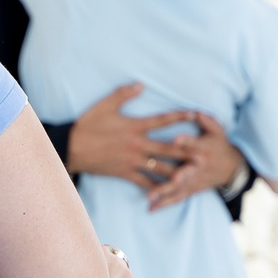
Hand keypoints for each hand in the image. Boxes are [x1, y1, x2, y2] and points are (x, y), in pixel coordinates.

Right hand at [65, 85, 196, 189]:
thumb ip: (123, 94)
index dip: (181, 117)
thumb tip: (140, 85)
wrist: (71, 147)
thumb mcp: (105, 105)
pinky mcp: (125, 173)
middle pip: (169, 148)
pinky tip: (167, 193)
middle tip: (206, 155)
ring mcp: (132, 160)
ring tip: (193, 176)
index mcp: (135, 126)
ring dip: (178, 172)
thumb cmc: (88, 125)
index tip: (196, 115)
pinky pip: (144, 182)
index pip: (163, 120)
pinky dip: (156, 188)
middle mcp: (138, 144)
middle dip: (188, 152)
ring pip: (160, 168)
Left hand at [143, 114, 246, 211]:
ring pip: (179, 187)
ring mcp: (194, 180)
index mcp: (204, 149)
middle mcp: (198, 166)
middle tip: (166, 177)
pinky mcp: (191, 190)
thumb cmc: (219, 145)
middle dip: (177, 175)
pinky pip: (177, 198)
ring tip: (149, 197)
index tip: (176, 138)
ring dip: (165, 192)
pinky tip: (151, 208)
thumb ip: (206, 121)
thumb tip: (196, 112)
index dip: (186, 141)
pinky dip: (165, 204)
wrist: (230, 168)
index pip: (194, 144)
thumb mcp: (218, 130)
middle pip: (186, 170)